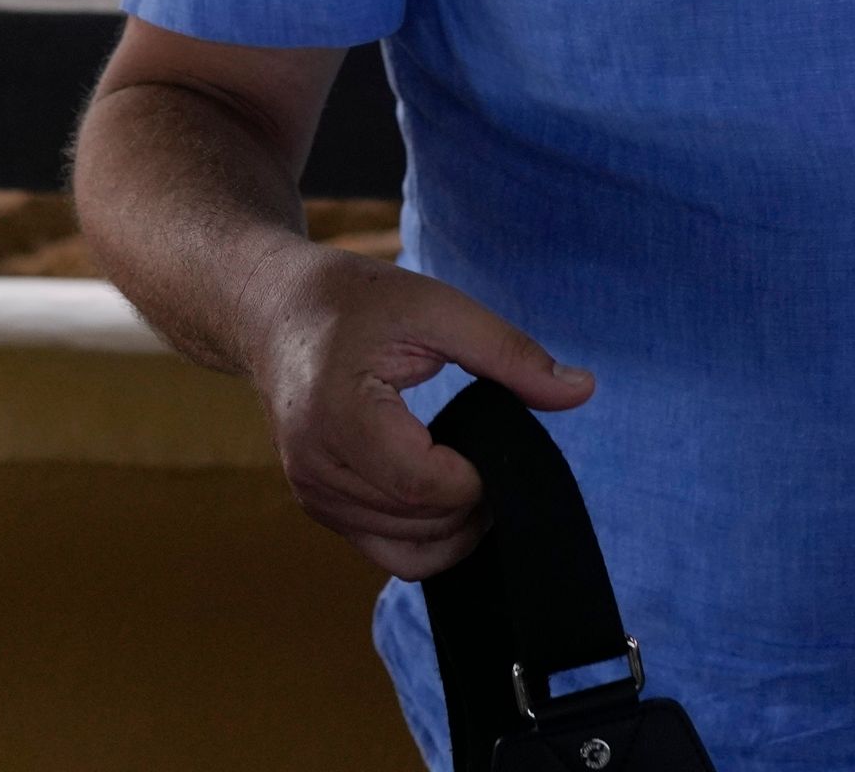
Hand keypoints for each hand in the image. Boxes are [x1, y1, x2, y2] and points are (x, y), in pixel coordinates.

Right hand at [244, 246, 593, 579]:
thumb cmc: (352, 300)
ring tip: (469, 467)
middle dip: (474, 503)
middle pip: (422, 524)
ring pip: (408, 551)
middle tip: (492, 453)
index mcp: (340, 414)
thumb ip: (509, 353)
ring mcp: (312, 494)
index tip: (496, 441)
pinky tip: (442, 492)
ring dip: (454, 524)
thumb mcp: (436, 306)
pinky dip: (426, 537)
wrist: (272, 311)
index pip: (428, 487)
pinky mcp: (317, 507)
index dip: (480, 478)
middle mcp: (316, 466)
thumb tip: (582, 389)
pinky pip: (385, 553)